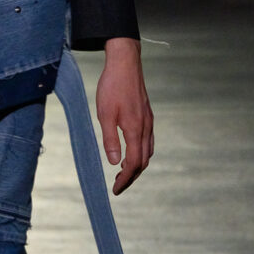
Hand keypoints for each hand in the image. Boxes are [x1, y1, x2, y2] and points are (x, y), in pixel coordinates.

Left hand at [96, 37, 153, 194]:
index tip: (115, 189)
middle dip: (131, 176)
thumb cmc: (111, 87)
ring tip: (122, 172)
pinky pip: (148, 141)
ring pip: (148, 151)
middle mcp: (145, 128)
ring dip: (137, 165)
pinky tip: (131, 151)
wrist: (125, 64)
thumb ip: (110, 140)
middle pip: (143, 161)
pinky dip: (141, 152)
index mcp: (135, 129)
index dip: (125, 179)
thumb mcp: (104, 114)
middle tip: (118, 185)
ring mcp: (148, 121)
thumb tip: (114, 162)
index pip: (134, 163)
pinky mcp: (147, 115)